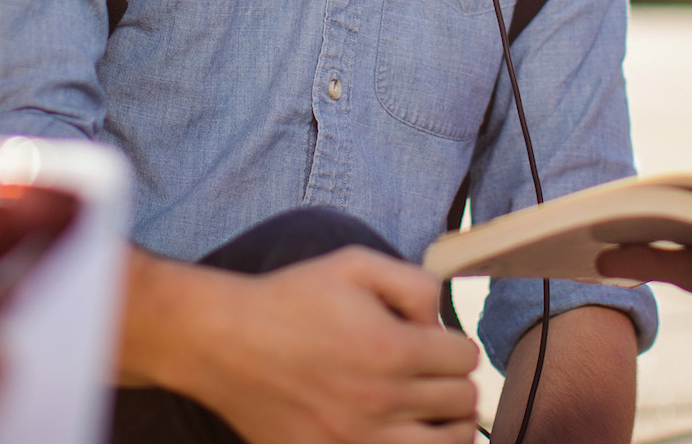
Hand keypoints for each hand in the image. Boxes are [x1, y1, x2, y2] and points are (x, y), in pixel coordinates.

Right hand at [125, 248, 482, 443]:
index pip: (466, 358)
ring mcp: (358, 442)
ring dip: (448, 427)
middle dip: (453, 382)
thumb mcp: (354, 265)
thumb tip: (439, 321)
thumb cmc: (289, 301)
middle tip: (431, 374)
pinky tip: (400, 433)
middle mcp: (382, 402)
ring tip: (431, 413)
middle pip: (463, 404)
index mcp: (392, 350)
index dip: (455, 345)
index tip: (436, 344)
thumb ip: (413, 283)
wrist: (225, 344)